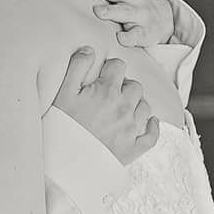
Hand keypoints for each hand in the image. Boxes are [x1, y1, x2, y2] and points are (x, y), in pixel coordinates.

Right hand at [53, 47, 159, 163]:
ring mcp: (131, 129)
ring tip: (122, 108)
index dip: (110, 68)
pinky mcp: (133, 149)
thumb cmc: (61, 128)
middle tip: (110, 93)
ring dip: (136, 104)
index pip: (118, 66)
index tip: (103, 75)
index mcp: (107, 91)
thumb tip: (89, 50)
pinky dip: (153, 127)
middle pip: (135, 86)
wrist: (66, 164)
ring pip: (145, 107)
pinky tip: (149, 123)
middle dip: (124, 85)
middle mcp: (124, 107)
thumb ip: (76, 67)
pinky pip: (152, 135)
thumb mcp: (62, 93)